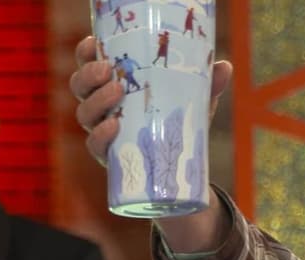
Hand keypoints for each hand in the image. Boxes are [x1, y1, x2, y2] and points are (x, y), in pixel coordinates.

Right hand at [69, 36, 232, 167]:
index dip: (85, 53)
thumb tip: (224, 66)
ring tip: (117, 92)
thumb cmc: (177, 123)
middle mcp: (101, 107)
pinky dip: (101, 134)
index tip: (94, 43)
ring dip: (97, 101)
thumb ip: (207, 84)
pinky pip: (94, 145)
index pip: (88, 65)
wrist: (179, 170)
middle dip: (88, 75)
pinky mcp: (108, 157)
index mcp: (113, 86)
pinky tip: (114, 125)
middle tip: (108, 70)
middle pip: (79, 87)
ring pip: (83, 113)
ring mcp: (102, 132)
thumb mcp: (193, 102)